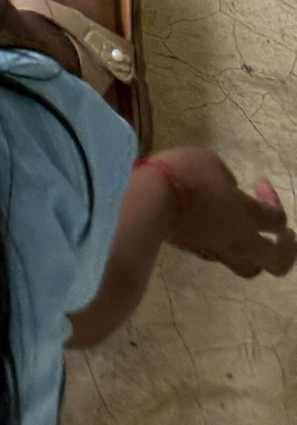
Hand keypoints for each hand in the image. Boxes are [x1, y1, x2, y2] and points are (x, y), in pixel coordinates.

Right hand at [144, 152, 295, 278]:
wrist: (148, 201)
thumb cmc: (183, 174)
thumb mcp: (210, 163)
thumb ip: (227, 180)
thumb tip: (229, 191)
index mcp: (249, 215)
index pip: (278, 220)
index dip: (273, 200)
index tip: (259, 183)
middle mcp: (242, 240)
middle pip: (279, 261)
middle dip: (288, 250)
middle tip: (284, 235)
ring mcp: (220, 251)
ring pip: (251, 268)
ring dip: (259, 256)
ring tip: (254, 239)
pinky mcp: (199, 252)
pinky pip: (225, 258)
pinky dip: (231, 247)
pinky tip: (220, 230)